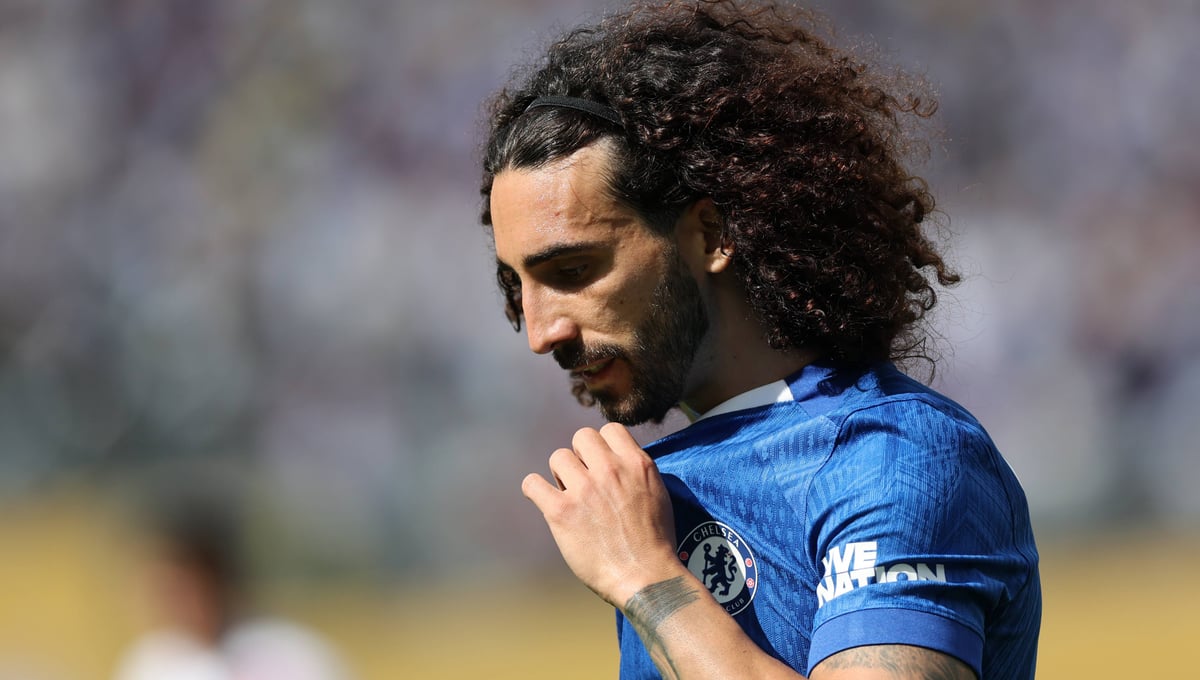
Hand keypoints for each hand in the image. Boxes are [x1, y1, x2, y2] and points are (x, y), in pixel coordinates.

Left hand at [522, 422, 681, 606]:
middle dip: (580, 457)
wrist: (647, 578)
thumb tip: (616, 460)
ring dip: (561, 476)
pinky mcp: (561, 511)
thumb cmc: (655, 542)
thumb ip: (636, 471)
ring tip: (570, 497)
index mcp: (636, 463)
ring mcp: (584, 489)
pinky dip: (535, 490)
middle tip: (585, 482)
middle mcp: (610, 470)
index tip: (602, 466)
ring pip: (557, 457)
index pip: (609, 429)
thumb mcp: (657, 494)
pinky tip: (544, 501)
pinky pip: (532, 483)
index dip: (603, 447)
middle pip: (581, 437)